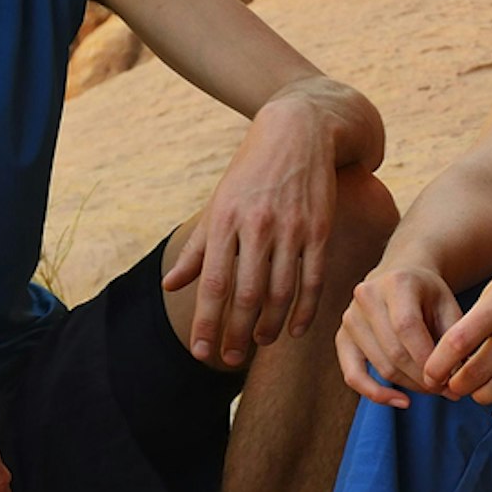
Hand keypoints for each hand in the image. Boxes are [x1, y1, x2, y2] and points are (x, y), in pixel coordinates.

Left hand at [161, 83, 343, 367]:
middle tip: (229, 359)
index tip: (202, 351)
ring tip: (259, 344)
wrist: (298, 132)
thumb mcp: (217, 204)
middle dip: (236, 333)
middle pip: (246, 294)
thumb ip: (197, 248)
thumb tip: (170, 286)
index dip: (207, 322)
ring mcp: (291, 229)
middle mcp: (256, 227)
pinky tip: (297, 329)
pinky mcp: (320, 230)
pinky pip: (313, 279)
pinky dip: (305, 309)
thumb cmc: (251, 172)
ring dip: (270, 325)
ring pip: (281, 292)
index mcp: (225, 221)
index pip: (212, 284)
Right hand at [337, 260, 460, 406]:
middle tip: (446, 389)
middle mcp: (367, 297)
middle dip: (423, 377)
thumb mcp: (449, 304)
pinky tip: (402, 401)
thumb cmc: (429, 294)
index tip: (449, 379)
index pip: (408, 328)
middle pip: (394, 351)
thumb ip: (454, 337)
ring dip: (410, 385)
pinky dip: (376, 393)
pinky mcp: (342, 337)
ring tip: (434, 389)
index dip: (428, 359)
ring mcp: (350, 317)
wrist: (400, 278)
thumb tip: (457, 379)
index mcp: (396, 282)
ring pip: (381, 365)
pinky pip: (353, 375)